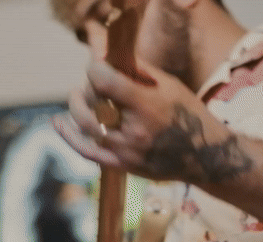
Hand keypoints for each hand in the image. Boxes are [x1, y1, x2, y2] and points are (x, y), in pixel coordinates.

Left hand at [57, 60, 246, 183]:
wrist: (204, 156)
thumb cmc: (188, 114)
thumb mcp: (169, 85)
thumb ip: (137, 69)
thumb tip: (107, 54)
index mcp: (148, 105)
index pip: (105, 82)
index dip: (95, 69)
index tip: (96, 65)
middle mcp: (134, 130)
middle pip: (93, 102)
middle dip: (88, 87)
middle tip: (94, 82)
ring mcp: (126, 151)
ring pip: (86, 124)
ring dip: (77, 106)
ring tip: (78, 96)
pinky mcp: (122, 165)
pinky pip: (87, 151)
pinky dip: (69, 136)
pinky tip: (58, 123)